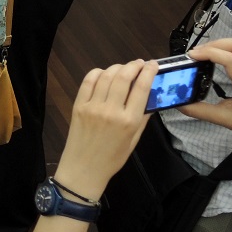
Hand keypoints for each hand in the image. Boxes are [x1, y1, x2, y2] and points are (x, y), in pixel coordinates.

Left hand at [54, 59, 156, 199]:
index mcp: (129, 121)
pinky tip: (104, 74)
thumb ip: (143, 118)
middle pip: (123, 77)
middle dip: (134, 65)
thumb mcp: (135, 140)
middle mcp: (111, 110)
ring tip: (124, 68)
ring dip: (117, 67)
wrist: (84, 167)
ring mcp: (92, 106)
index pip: (141, 88)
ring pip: (106, 76)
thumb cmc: (112, 158)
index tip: (153, 64)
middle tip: (140, 63)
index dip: (149, 72)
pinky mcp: (78, 105)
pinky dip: (98, 73)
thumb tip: (151, 98)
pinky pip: (88, 81)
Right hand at [178, 37, 231, 138]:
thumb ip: (198, 110)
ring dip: (220, 44)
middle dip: (215, 44)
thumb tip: (178, 103)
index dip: (209, 53)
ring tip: (203, 53)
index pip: (231, 60)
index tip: (191, 56)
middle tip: (197, 53)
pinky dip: (225, 48)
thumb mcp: (222, 119)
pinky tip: (213, 56)